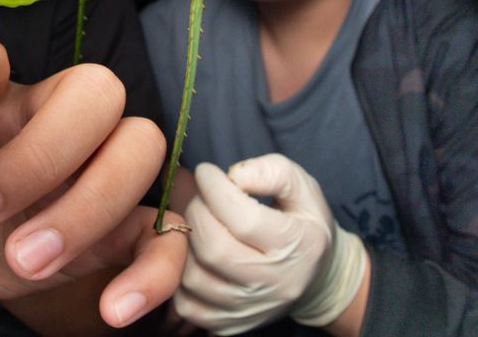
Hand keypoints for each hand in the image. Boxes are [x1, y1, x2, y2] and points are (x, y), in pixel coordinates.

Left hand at [0, 31, 186, 328]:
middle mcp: (53, 114)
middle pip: (94, 91)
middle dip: (40, 152)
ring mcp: (102, 164)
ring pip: (139, 147)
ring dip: (88, 205)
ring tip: (22, 261)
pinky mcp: (132, 224)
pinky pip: (170, 231)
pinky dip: (155, 267)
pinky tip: (114, 309)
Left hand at [175, 154, 367, 334]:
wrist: (314, 278)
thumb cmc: (301, 223)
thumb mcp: (302, 188)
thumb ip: (273, 172)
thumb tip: (233, 175)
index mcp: (296, 246)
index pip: (244, 220)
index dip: (215, 188)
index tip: (206, 171)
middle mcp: (273, 283)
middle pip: (214, 247)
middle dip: (196, 211)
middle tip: (199, 195)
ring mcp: (248, 309)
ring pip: (194, 275)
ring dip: (185, 240)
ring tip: (196, 222)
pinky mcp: (227, 324)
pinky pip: (186, 302)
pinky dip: (179, 273)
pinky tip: (192, 251)